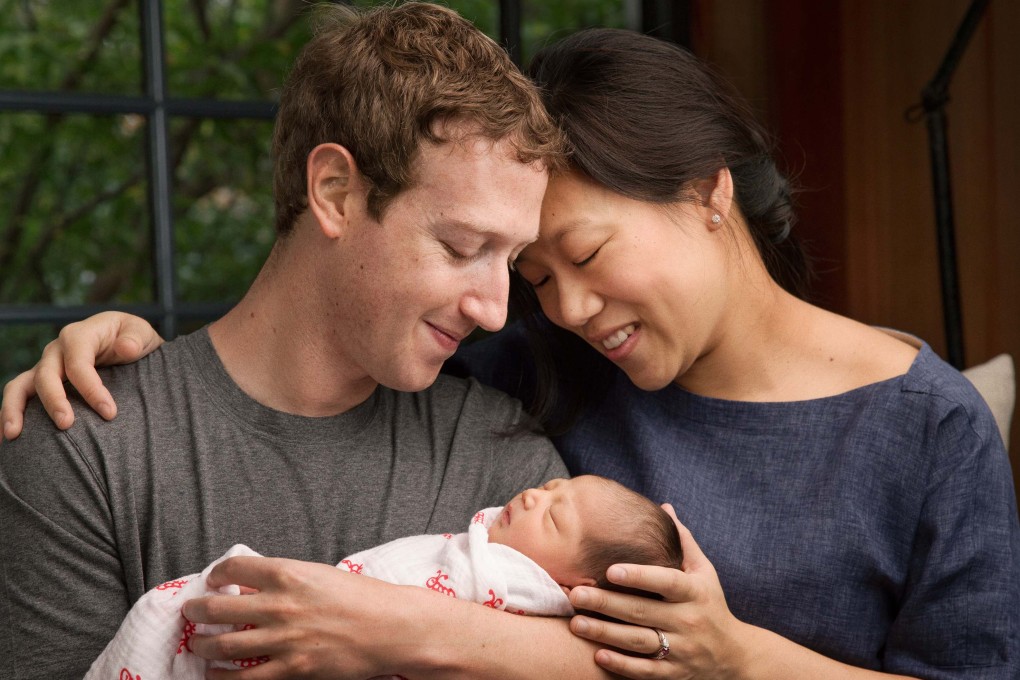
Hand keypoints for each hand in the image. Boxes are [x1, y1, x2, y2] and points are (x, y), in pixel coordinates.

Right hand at [1, 311, 162, 438]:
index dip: (91, 388)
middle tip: (66, 425)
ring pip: (20, 386)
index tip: (110, 413)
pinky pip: (19, 397)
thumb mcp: (141, 333)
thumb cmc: (132, 339)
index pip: (78, 364)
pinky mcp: (41, 383)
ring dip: (14, 410)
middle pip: (46, 375)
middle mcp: (56, 350)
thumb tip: (126, 348)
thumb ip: (136, 339)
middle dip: (54, 401)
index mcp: (79, 335)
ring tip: (14, 436)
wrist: (124, 343)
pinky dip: (10, 415)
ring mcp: (45, 367)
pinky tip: (6, 440)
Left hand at [182, 556, 415, 679]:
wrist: (392, 628)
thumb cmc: (363, 598)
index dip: (217, 574)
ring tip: (197, 645)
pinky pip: (243, 678)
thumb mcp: (321, 575)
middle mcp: (279, 605)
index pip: (233, 569)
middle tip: (192, 612)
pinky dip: (222, 678)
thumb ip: (286, 580)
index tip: (214, 580)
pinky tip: (215, 675)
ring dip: (202, 646)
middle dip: (196, 610)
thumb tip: (255, 587)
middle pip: (216, 608)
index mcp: (288, 574)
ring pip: (221, 645)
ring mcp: (283, 639)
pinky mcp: (292, 669)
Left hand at [567, 504, 750, 679]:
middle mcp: (688, 621)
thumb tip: (664, 507)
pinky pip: (645, 671)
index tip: (611, 570)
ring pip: (640, 642)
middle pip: (643, 611)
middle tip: (575, 593)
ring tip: (576, 622)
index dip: (640, 575)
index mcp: (694, 592)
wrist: (734, 656)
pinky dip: (622, 664)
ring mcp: (681, 650)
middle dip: (606, 603)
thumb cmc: (710, 604)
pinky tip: (598, 654)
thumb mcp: (704, 572)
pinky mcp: (674, 674)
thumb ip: (683, 541)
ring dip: (605, 633)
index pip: (666, 581)